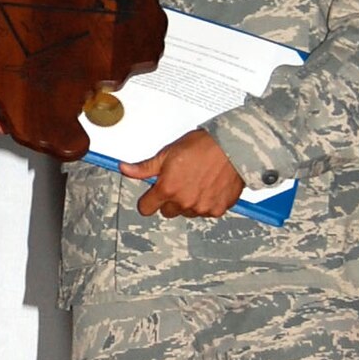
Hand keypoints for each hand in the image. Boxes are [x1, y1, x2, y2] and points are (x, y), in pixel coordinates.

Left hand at [122, 129, 244, 217]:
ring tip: (197, 181)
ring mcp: (201, 208)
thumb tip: (126, 169)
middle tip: (179, 181)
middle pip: (167, 211)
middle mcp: (183, 202)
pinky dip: (206, 202)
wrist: (233, 148)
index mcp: (167, 189)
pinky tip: (210, 186)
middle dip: (170, 199)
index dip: (148, 200)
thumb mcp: (167, 153)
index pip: (146, 208)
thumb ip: (145, 167)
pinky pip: (206, 211)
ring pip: (187, 212)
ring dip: (188, 202)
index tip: (152, 195)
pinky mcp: (217, 210)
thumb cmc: (202, 147)